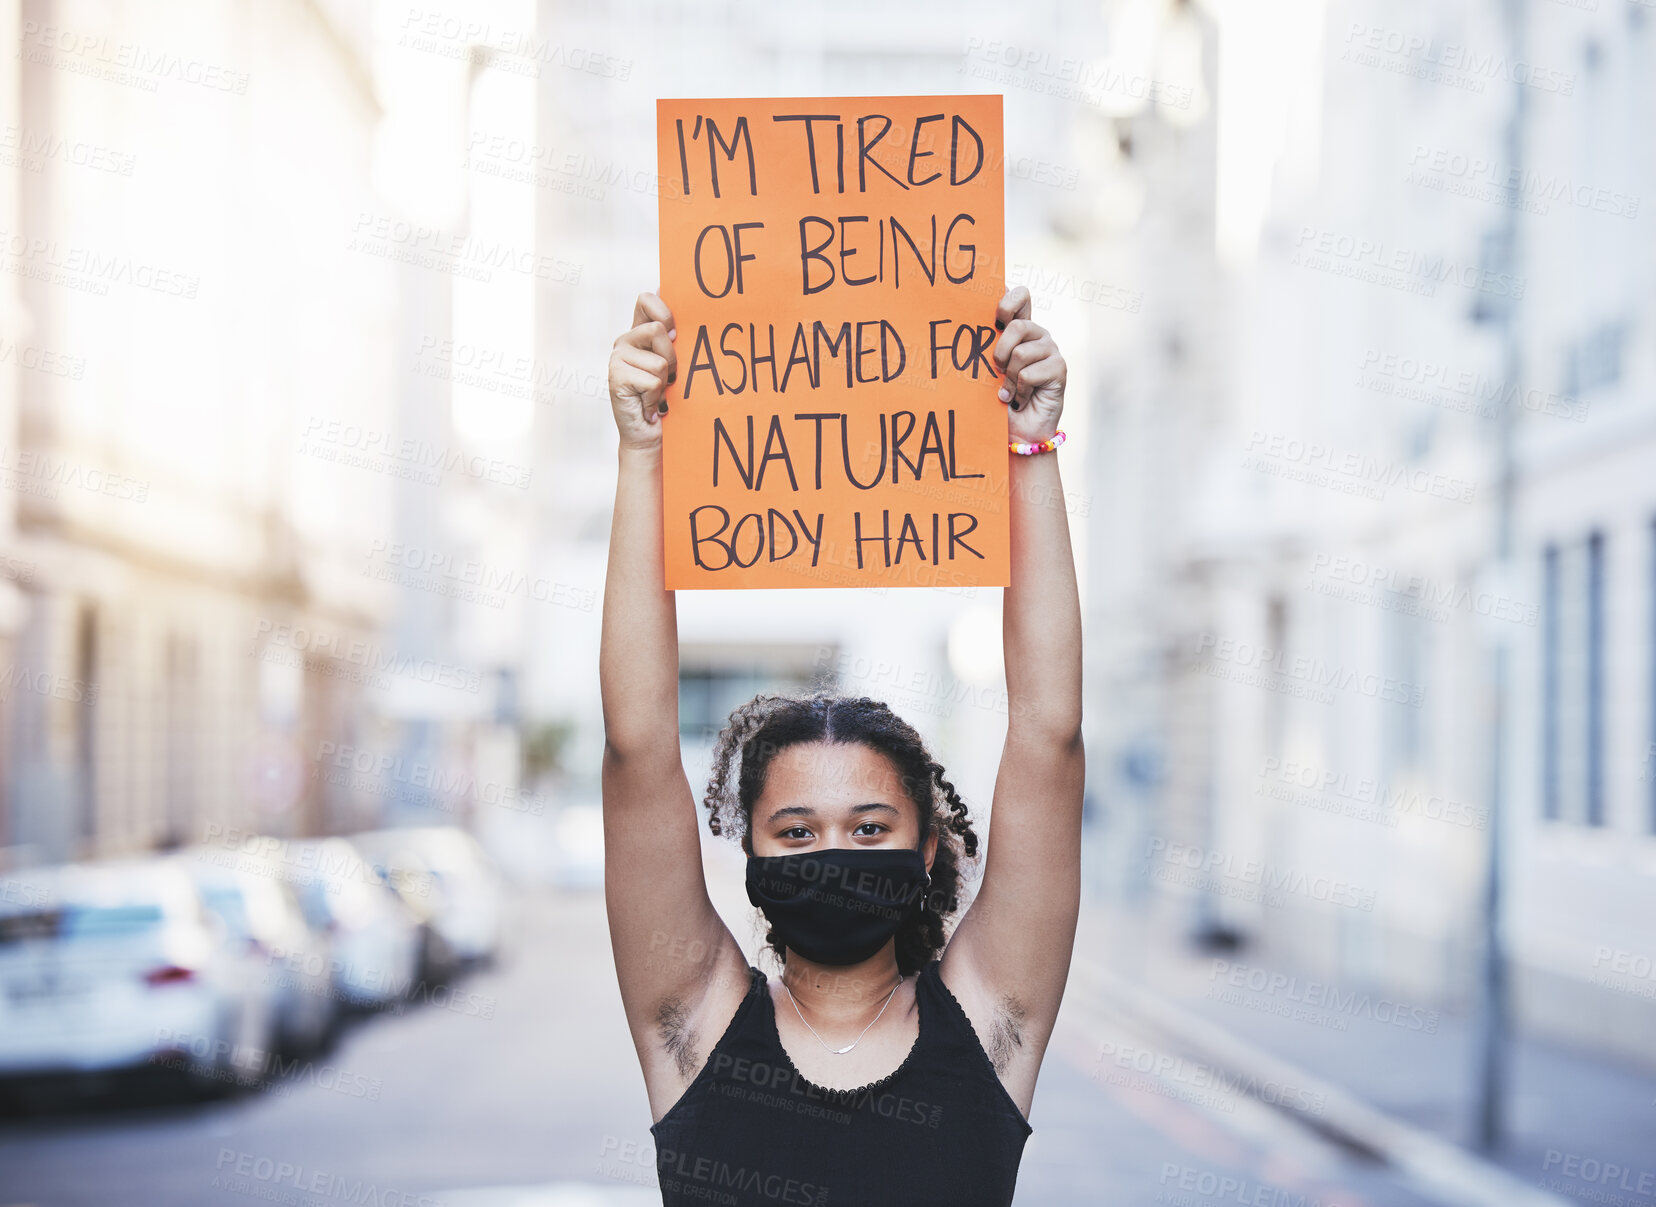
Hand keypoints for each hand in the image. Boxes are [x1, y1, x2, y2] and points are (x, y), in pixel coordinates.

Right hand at [608, 291, 677, 451]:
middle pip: (659, 329)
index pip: (646, 299)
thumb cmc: (666, 400)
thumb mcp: (674, 365)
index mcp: (638, 334)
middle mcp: (625, 341)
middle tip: (665, 378)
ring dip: (664, 381)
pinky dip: (655, 397)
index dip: (664, 309)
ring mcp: (617, 358)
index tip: (674, 333)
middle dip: (671, 358)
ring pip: (660, 360)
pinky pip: (653, 380)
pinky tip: (646, 404)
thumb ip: (674, 339)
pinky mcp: (615, 376)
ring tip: (655, 393)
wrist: (649, 436)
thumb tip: (676, 305)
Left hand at [990, 286, 1065, 443]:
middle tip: (998, 370)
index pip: (1020, 295)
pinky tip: (1021, 398)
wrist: (1016, 430)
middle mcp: (1038, 333)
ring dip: (1008, 377)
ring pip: (1021, 353)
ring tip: (1009, 390)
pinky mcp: (1059, 368)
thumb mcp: (987, 367)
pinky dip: (1019, 390)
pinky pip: (1028, 374)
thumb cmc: (997, 397)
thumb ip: (986, 344)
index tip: (994, 318)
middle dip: (1000, 352)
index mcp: (1019, 326)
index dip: (1007, 300)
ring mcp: (1051, 349)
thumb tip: (967, 322)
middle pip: (1017, 326)